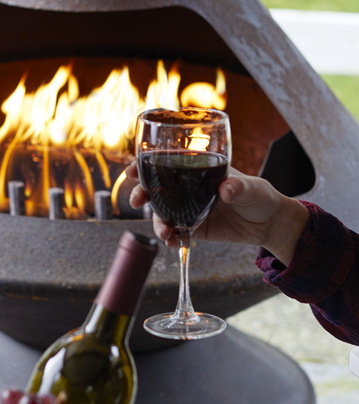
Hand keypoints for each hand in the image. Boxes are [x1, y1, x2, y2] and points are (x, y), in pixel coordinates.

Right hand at [125, 163, 308, 265]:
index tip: (134, 169)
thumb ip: (238, 187)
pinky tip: (172, 241)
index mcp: (198, 168)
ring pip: (162, 212)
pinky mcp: (194, 228)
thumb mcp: (252, 187)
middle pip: (156, 187)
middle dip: (142, 193)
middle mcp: (188, 187)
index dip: (146, 163)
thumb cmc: (261, 196)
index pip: (166, 161)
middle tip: (137, 200)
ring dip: (156, 221)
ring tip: (164, 232)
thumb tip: (226, 189)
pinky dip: (170, 237)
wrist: (269, 224)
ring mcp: (189, 207)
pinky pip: (175, 232)